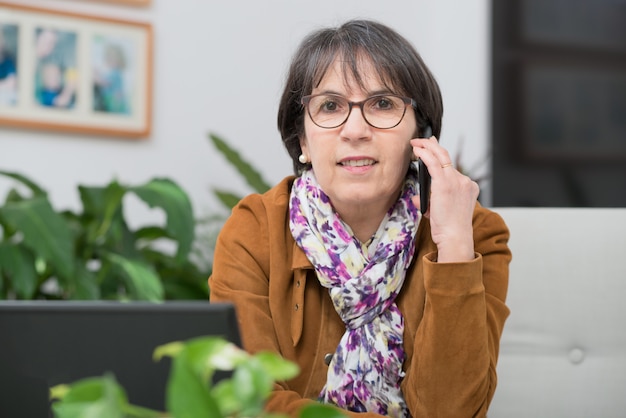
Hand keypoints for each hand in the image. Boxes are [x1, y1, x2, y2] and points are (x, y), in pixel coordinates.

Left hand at [410, 135, 478, 262]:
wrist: (455, 237)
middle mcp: (465, 181)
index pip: (452, 167)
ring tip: (415, 143)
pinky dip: (424, 154)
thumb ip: (432, 201)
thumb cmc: (449, 229)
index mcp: (468, 186)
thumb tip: (419, 198)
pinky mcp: (445, 184)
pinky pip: (434, 163)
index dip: (440, 155)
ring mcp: (457, 181)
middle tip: (422, 139)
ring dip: (426, 147)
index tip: (432, 147)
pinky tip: (417, 150)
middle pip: (447, 157)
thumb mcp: (442, 211)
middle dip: (433, 145)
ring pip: (441, 157)